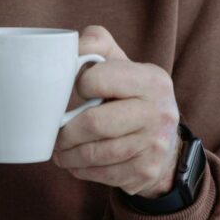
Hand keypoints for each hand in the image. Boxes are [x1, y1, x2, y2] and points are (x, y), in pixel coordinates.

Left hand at [53, 26, 181, 197]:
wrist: (164, 139)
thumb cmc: (130, 95)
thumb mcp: (121, 63)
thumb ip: (96, 44)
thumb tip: (67, 46)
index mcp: (152, 79)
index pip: (98, 79)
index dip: (80, 84)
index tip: (76, 90)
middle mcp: (159, 112)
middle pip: (94, 123)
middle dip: (66, 132)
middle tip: (56, 133)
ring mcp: (156, 145)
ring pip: (96, 153)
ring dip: (69, 155)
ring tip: (60, 150)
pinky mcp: (147, 171)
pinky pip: (104, 174)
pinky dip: (83, 171)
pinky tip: (76, 164)